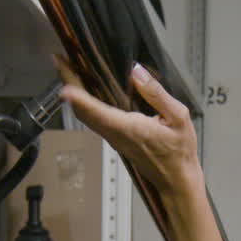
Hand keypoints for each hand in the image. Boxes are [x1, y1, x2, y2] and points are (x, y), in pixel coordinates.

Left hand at [54, 56, 202, 195]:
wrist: (177, 180)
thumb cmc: (179, 152)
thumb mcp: (178, 117)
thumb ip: (157, 94)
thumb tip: (137, 72)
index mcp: (129, 128)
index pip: (96, 110)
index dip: (77, 95)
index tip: (63, 79)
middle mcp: (115, 135)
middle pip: (82, 110)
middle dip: (69, 83)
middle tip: (60, 60)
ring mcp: (113, 139)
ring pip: (85, 116)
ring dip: (74, 93)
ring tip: (69, 70)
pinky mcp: (114, 140)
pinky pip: (92, 120)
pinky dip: (83, 103)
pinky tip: (84, 91)